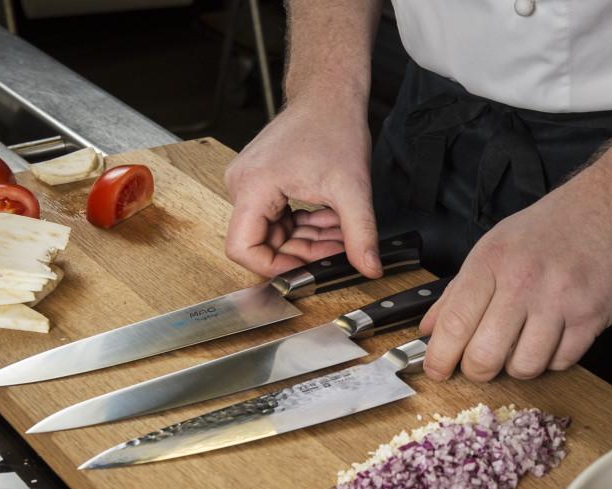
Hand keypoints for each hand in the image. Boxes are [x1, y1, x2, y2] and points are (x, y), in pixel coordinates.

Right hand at [224, 97, 381, 277]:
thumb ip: (360, 235)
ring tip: (340, 232)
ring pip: (272, 232)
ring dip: (307, 239)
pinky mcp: (260, 181)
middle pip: (261, 242)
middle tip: (337, 250)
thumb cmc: (333, 127)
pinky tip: (330, 221)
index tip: (306, 270)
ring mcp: (249, 182)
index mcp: (252, 186)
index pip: (242, 248)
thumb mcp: (353, 189)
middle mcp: (242, 185)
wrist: (329, 94)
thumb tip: (370, 269)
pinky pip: (276, 217)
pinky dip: (303, 225)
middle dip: (301, 252)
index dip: (274, 267)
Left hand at [419, 170, 611, 381]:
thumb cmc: (552, 226)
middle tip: (480, 362)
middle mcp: (523, 282)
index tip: (436, 370)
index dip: (440, 358)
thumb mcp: (494, 245)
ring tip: (521, 344)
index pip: (454, 324)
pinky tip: (551, 338)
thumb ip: (458, 290)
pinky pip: (561, 363)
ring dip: (517, 366)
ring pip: (524, 367)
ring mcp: (560, 301)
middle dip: (477, 370)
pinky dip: (552, 360)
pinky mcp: (592, 317)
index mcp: (492, 262)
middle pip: (484, 356)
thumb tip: (431, 329)